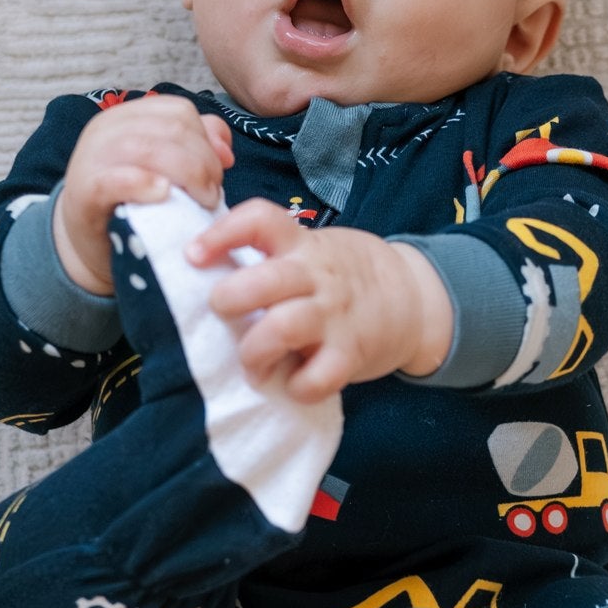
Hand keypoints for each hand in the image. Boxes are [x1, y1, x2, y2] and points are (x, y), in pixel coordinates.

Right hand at [54, 97, 234, 293]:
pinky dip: (144, 184)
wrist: (91, 245)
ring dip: (188, 175)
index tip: (218, 173)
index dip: (207, 140)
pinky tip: (164, 195)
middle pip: (172, 129)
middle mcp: (106, 129)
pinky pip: (117, 179)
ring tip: (202, 202)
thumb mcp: (167, 171)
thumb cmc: (134, 206)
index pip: (179, 111)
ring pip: (149, 149)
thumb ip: (197, 149)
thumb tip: (225, 151)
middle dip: (204, 162)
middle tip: (213, 194)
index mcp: (127, 117)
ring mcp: (91, 157)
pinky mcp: (83, 191)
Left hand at [185, 198, 453, 402]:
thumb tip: (206, 269)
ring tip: (252, 363)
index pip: (260, 220)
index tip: (193, 255)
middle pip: (264, 282)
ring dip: (255, 350)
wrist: (414, 299)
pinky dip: (298, 386)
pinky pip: (318, 377)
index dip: (221, 234)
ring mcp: (335, 316)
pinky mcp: (351, 354)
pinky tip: (293, 383)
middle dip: (229, 299)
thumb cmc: (345, 278)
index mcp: (302, 246)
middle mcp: (316, 277)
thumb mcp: (314, 251)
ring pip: (283, 327)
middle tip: (223, 314)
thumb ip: (273, 256)